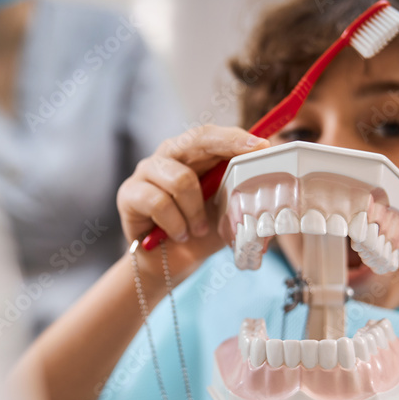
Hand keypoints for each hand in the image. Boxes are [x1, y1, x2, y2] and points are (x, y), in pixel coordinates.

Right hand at [117, 125, 269, 282]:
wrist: (167, 263)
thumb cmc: (198, 232)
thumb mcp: (226, 212)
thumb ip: (240, 193)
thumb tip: (269, 183)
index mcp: (192, 155)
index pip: (213, 136)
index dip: (237, 137)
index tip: (263, 145)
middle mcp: (168, 156)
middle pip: (196, 139)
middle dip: (228, 144)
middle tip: (252, 153)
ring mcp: (146, 172)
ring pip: (180, 179)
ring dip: (195, 211)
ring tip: (199, 230)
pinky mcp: (129, 193)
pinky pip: (158, 203)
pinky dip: (175, 224)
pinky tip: (179, 234)